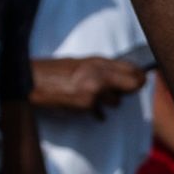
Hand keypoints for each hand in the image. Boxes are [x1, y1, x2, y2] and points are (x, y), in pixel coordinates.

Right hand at [29, 55, 148, 113]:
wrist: (33, 82)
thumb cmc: (54, 72)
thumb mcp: (81, 63)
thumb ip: (102, 69)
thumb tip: (124, 76)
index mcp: (98, 61)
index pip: (132, 68)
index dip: (139, 76)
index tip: (140, 79)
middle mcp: (99, 74)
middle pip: (133, 84)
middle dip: (131, 89)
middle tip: (125, 92)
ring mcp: (94, 91)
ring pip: (116, 101)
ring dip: (108, 102)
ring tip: (94, 97)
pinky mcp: (87, 105)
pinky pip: (100, 112)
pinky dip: (95, 112)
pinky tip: (85, 106)